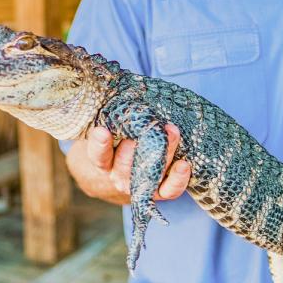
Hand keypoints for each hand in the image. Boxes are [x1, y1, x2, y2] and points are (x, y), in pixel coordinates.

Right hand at [65, 124, 190, 204]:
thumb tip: (126, 90)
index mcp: (103, 161)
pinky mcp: (160, 192)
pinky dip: (178, 178)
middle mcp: (119, 176)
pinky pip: (170, 189)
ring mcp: (139, 186)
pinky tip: (184, 164)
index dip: (100, 144)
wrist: (124, 173)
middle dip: (138, 143)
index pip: (98, 154)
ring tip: (172, 131)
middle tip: (149, 124)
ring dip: (164, 152)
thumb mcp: (111, 128)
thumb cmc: (119, 140)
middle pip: (127, 163)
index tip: (101, 130)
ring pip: (150, 173)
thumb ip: (115, 116)